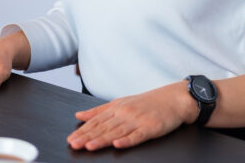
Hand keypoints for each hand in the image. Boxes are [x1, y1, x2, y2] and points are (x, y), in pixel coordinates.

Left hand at [67, 81, 197, 150]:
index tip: (71, 139)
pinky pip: (137, 136)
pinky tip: (118, 144)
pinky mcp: (150, 128)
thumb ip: (99, 111)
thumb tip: (79, 115)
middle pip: (103, 127)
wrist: (173, 99)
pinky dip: (127, 140)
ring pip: (117, 132)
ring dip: (102, 140)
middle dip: (87, 137)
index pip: (96, 121)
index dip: (83, 131)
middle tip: (74, 144)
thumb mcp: (120, 103)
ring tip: (89, 146)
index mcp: (116, 108)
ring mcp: (137, 121)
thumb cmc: (147, 102)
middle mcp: (125, 114)